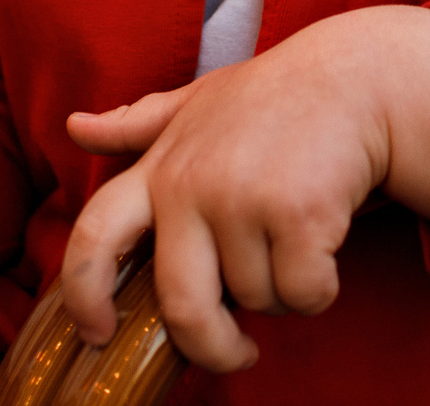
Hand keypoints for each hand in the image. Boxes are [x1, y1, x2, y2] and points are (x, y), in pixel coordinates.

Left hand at [58, 5, 429, 372]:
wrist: (354, 75)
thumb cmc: (274, 98)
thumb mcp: (198, 102)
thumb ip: (139, 124)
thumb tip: (75, 128)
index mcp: (159, 168)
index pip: (95, 235)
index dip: (85, 294)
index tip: (99, 333)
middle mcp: (191, 185)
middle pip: (182, 306)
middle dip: (213, 349)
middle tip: (239, 353)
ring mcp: (242, 198)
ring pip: (256, 301)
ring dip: (283, 292)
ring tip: (297, 241)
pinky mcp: (297, 211)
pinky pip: (303, 293)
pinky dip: (320, 288)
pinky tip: (327, 245)